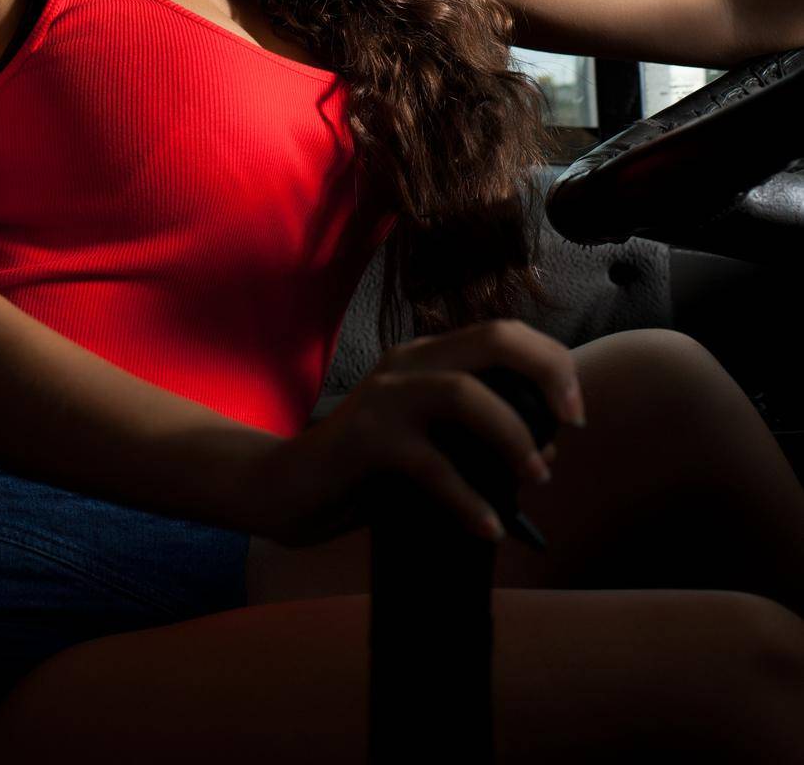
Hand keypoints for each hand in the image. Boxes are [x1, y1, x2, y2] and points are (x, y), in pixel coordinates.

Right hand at [247, 318, 585, 547]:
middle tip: (573, 423)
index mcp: (428, 357)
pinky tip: (489, 528)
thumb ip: (480, 442)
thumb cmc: (367, 472)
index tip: (576, 412)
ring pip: (464, 393)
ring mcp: (385, 397)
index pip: (504, 334)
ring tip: (536, 476)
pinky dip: (468, 498)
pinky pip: (431, 464)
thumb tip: (547, 451)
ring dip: (512, 434)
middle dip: (547, 374)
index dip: (551, 363)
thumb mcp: (433, 448)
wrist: (286, 489)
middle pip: (494, 339)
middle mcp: (409, 362)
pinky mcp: (366, 439)